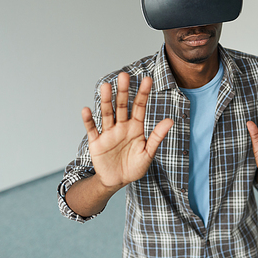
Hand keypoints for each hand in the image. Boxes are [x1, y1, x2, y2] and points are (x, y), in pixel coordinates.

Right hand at [82, 72, 173, 189]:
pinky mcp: (96, 142)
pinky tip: (87, 110)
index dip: (143, 93)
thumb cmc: (134, 167)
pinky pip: (92, 129)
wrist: (117, 181)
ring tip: (105, 86)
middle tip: (124, 76)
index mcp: (136, 127)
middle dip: (123, 91)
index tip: (148, 79)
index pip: (140, 107)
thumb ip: (157, 136)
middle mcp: (121, 126)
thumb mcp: (148, 153)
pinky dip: (89, 120)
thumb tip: (171, 120)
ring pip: (107, 114)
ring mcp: (108, 133)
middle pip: (122, 106)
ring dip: (106, 101)